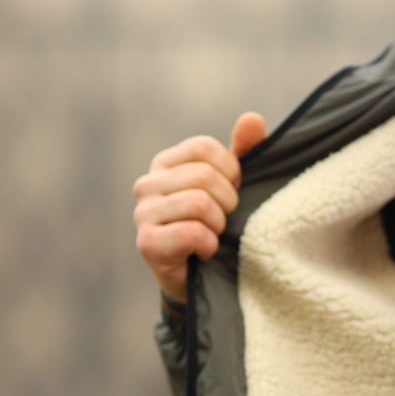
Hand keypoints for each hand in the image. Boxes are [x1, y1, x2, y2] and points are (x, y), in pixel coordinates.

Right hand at [133, 110, 267, 302]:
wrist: (203, 277)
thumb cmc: (218, 223)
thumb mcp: (234, 185)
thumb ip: (244, 151)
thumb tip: (252, 118)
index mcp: (166, 164)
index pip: (204, 148)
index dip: (231, 171)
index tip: (233, 191)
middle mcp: (146, 184)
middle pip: (204, 176)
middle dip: (228, 202)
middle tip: (224, 219)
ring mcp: (142, 214)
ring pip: (200, 203)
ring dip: (219, 225)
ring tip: (214, 235)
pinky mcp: (146, 244)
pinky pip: (192, 232)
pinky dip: (209, 244)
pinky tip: (205, 251)